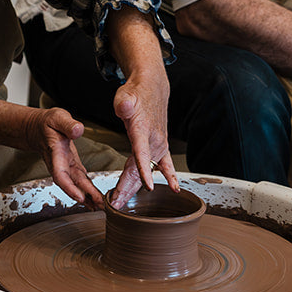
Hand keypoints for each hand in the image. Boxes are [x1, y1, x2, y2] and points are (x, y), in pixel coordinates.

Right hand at [27, 106, 105, 205]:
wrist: (37, 128)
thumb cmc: (47, 123)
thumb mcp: (57, 117)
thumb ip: (68, 124)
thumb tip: (78, 130)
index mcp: (55, 152)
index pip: (60, 174)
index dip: (69, 187)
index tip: (80, 197)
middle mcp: (60, 163)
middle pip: (71, 184)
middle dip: (85, 197)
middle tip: (100, 207)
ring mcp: (65, 166)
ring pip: (77, 184)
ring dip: (89, 196)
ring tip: (102, 207)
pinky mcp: (72, 165)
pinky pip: (80, 180)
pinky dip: (88, 189)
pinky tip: (97, 198)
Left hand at [109, 69, 178, 206]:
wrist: (153, 87)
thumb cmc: (137, 93)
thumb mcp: (125, 95)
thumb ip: (124, 103)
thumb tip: (124, 106)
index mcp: (143, 131)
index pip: (143, 154)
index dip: (144, 171)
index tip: (148, 187)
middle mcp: (154, 141)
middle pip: (140, 170)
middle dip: (128, 189)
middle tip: (116, 205)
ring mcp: (159, 145)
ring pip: (146, 171)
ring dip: (135, 188)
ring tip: (123, 203)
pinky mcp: (160, 146)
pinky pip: (164, 166)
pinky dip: (169, 177)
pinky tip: (175, 189)